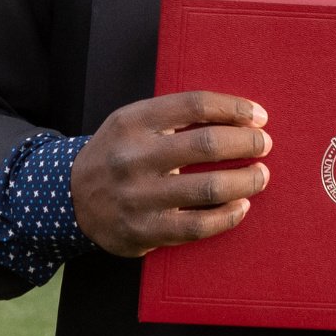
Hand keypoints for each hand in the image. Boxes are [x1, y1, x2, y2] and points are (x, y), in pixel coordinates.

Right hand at [70, 91, 271, 257]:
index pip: (194, 105)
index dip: (234, 108)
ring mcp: (138, 197)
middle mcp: (133, 157)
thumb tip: (240, 117)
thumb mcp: (132, 122)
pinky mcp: (144, 231)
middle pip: (207, 144)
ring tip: (260, 176)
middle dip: (247, 143)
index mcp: (133, 122)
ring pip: (208, 188)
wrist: (71, 199)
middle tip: (264, 145)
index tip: (259, 116)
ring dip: (246, 181)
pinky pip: (198, 226)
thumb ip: (175, 116)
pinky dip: (228, 216)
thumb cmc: (118, 154)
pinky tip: (242, 206)